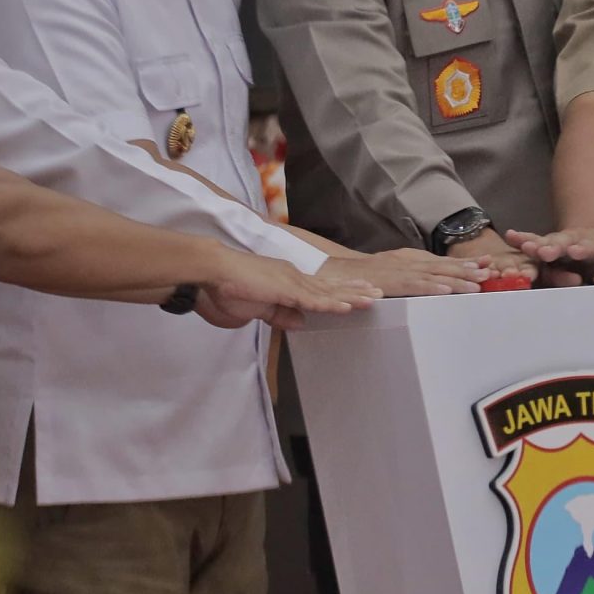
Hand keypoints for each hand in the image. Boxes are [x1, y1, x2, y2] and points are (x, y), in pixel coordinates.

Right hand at [199, 252, 379, 330]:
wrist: (214, 271)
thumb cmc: (229, 287)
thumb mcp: (260, 307)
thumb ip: (280, 314)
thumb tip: (300, 322)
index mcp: (288, 280)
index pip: (321, 287)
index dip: (342, 291)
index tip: (360, 292)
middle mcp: (294, 277)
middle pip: (331, 286)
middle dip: (356, 290)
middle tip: (379, 293)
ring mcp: (291, 280)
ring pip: (328, 291)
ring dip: (352, 296)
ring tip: (374, 299)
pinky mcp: (285, 288)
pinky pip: (313, 299)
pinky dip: (332, 303)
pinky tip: (347, 307)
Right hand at [321, 249, 490, 297]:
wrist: (336, 274)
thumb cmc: (367, 276)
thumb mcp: (394, 271)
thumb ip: (414, 274)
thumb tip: (438, 280)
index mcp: (410, 259)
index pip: (443, 261)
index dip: (466, 264)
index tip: (488, 265)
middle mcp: (408, 261)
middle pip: (444, 265)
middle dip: (469, 270)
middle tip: (492, 273)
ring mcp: (400, 270)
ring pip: (434, 274)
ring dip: (457, 279)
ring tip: (478, 284)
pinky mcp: (390, 282)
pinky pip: (414, 285)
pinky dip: (432, 287)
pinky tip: (447, 290)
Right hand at [505, 227, 593, 286]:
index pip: (589, 246)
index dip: (582, 248)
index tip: (575, 250)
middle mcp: (573, 240)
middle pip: (563, 243)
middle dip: (553, 247)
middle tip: (545, 252)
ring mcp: (558, 243)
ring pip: (545, 243)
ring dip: (535, 245)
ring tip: (525, 247)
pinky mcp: (546, 246)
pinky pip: (532, 242)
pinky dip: (522, 239)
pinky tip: (510, 236)